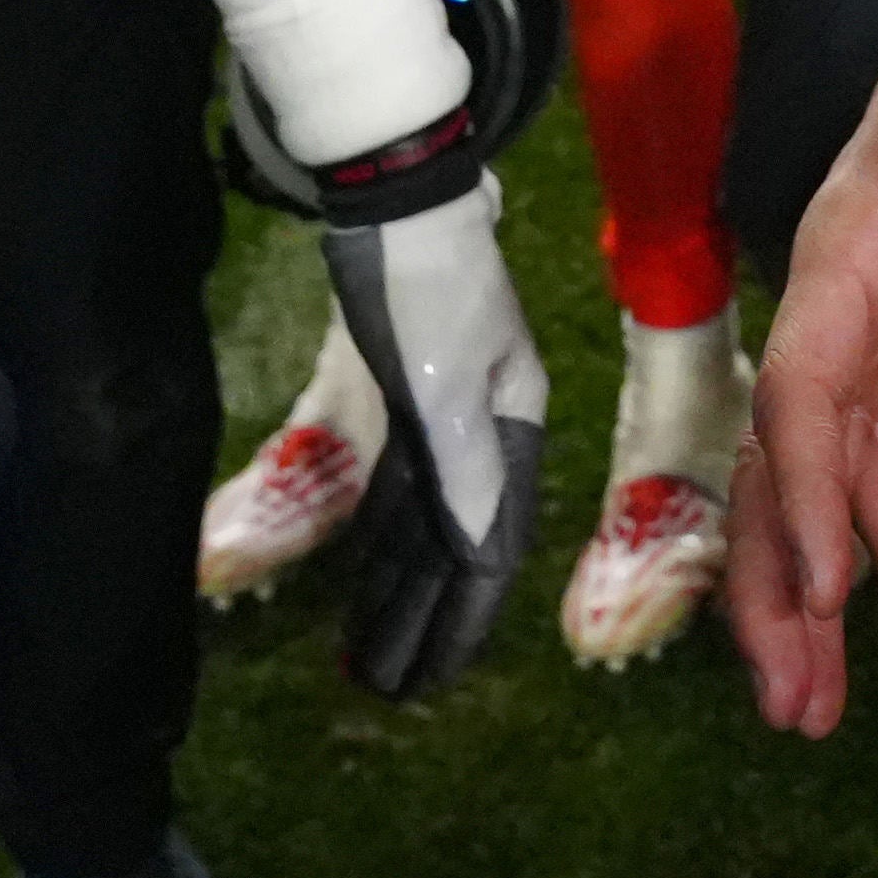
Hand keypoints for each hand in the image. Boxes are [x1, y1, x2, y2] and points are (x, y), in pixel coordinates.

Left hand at [324, 184, 545, 701]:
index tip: (428, 681)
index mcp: (512, 428)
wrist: (391, 191)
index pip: (489, 547)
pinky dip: (384, 532)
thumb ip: (461, 471)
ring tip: (367, 648)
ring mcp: (451, 409)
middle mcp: (490, 428)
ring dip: (397, 586)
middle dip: (422, 619)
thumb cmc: (421, 285)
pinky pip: (401, 484)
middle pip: (456, 544)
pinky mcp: (411, 391)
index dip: (459, 619)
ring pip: (425, 519)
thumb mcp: (440, 381)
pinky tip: (364, 568)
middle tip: (383, 687)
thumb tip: (479, 562)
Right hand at [725, 0, 877, 733]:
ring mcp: (869, 327)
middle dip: (776, 582)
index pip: (806, 382)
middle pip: (779, 460)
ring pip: (815, 484)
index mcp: (853, 240)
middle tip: (793, 706)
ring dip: (813, 597)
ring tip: (818, 715)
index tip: (824, 588)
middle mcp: (839, 296)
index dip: (804, 485)